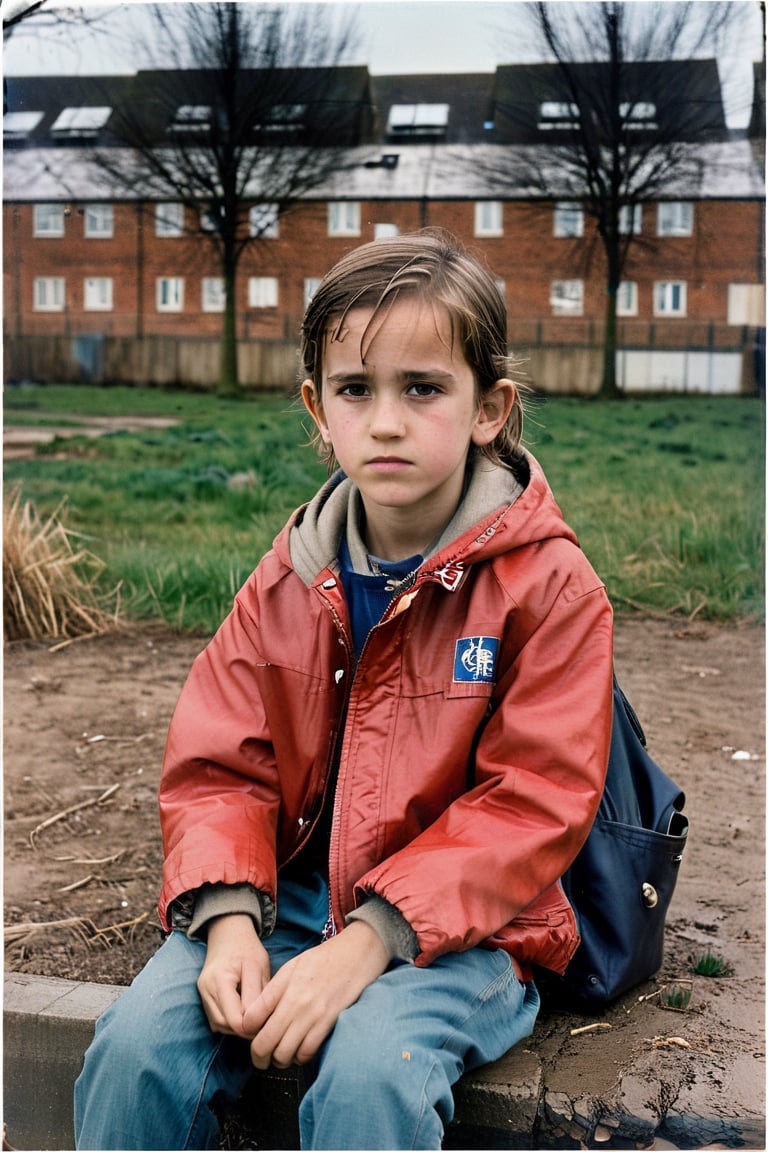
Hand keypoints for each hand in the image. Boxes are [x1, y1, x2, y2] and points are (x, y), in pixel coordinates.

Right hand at [198, 914, 269, 1037]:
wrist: (228, 933)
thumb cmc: (247, 948)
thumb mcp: (258, 966)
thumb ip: (256, 995)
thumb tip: (256, 1023)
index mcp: (220, 980)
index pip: (234, 1020)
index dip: (252, 1025)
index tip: (267, 1019)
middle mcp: (206, 990)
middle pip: (225, 1025)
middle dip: (246, 1028)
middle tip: (264, 1019)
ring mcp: (203, 994)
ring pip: (220, 1025)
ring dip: (238, 1026)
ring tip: (255, 1014)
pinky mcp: (204, 997)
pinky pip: (216, 1019)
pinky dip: (230, 1021)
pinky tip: (243, 1011)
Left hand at [242, 920, 389, 1068]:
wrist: (358, 951)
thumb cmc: (325, 958)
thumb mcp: (293, 966)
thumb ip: (274, 990)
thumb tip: (257, 1015)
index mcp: (283, 986)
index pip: (251, 1019)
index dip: (246, 1032)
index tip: (251, 1035)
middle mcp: (295, 1002)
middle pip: (264, 1043)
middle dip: (258, 1057)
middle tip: (261, 1059)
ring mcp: (313, 1014)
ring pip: (284, 1054)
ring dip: (280, 1060)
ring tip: (282, 1056)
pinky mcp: (330, 1022)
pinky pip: (308, 1052)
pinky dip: (301, 1057)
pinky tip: (301, 1051)